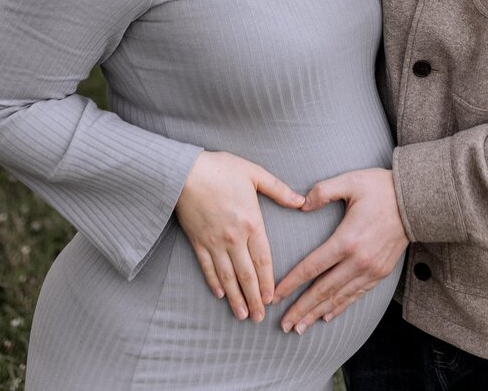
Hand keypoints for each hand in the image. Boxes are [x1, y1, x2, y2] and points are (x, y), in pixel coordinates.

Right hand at [175, 151, 304, 322]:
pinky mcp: (198, 241)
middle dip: (254, 298)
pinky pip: (207, 267)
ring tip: (242, 315)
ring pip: (227, 276)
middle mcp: (234, 238)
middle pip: (246, 274)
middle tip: (259, 318)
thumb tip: (301, 201)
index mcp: (251, 223)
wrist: (186, 172)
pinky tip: (219, 294)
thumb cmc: (222, 169)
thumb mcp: (255, 173)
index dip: (268, 282)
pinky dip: (213, 282)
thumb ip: (279, 189)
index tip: (271, 299)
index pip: (263, 260)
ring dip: (235, 297)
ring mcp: (214, 242)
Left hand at [272, 167, 408, 333]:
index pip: (312, 267)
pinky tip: (327, 316)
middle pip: (323, 290)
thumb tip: (301, 204)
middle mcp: (358, 260)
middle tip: (284, 325)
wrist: (416, 202)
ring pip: (339, 297)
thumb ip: (323, 191)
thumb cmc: (381, 188)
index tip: (276, 296)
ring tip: (300, 327)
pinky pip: (356, 295)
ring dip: (317, 313)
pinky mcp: (380, 273)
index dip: (292, 283)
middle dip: (301, 308)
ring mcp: (370, 270)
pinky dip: (340, 307)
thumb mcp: (350, 181)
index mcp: (347, 240)